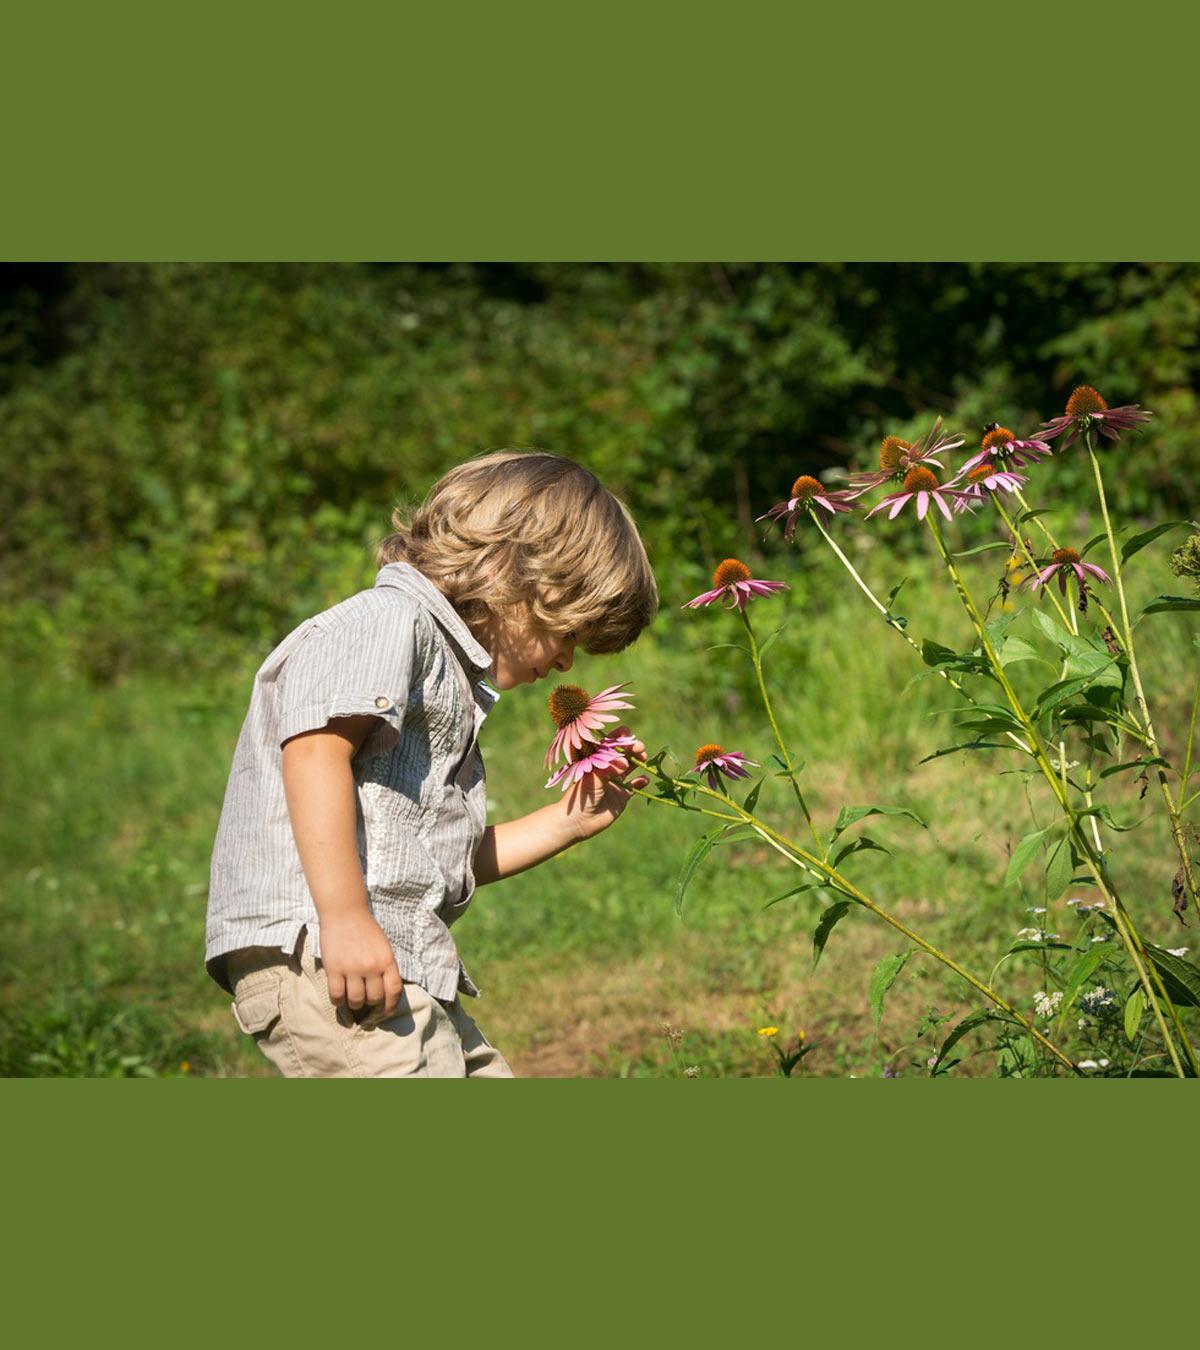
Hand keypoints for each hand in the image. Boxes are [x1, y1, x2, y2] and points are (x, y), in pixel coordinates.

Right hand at [318, 910, 403, 1015]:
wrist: (345, 912)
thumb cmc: (366, 929)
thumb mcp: (384, 946)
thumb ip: (386, 967)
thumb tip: (386, 992)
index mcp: (387, 960)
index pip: (394, 990)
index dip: (391, 1005)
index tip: (386, 1011)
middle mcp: (372, 966)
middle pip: (374, 998)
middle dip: (371, 1003)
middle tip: (366, 1000)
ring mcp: (352, 968)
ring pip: (356, 1001)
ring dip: (355, 1004)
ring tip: (352, 999)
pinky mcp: (334, 969)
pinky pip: (337, 995)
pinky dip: (338, 1001)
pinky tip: (339, 997)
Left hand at [561, 726, 649, 840]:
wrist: (579, 821)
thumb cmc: (582, 796)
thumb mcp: (595, 778)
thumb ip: (610, 769)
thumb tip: (625, 761)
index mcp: (597, 761)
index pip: (609, 744)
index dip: (619, 737)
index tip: (628, 733)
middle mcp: (607, 769)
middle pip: (623, 754)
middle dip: (633, 748)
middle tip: (640, 748)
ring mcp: (615, 782)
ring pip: (631, 767)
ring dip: (639, 761)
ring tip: (644, 759)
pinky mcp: (622, 796)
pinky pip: (635, 786)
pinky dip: (641, 782)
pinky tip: (645, 780)